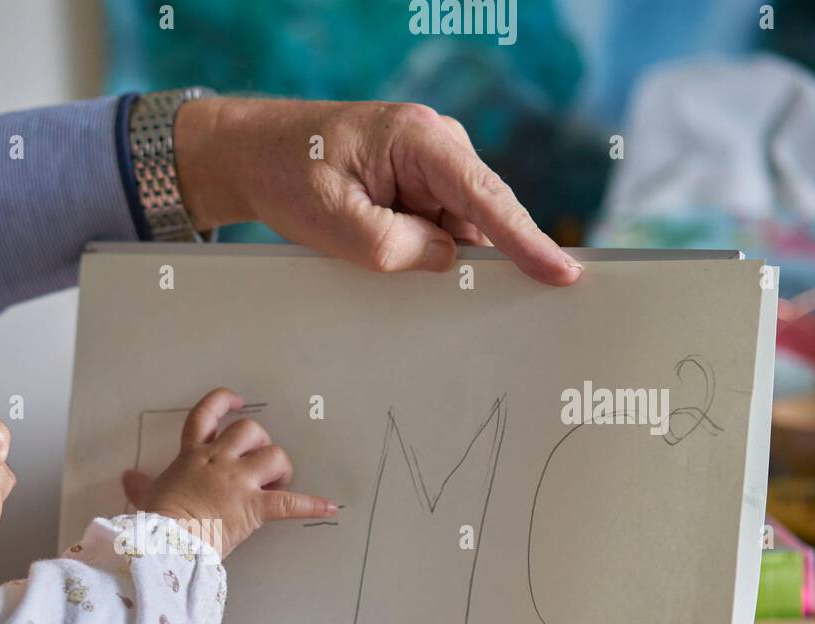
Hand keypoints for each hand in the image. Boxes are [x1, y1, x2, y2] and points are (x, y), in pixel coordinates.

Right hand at [120, 387, 336, 558]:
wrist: (165, 541)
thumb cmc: (155, 521)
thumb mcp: (147, 496)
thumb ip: (142, 485)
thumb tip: (128, 478)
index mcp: (193, 456)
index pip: (208, 414)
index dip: (224, 402)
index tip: (236, 401)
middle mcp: (219, 461)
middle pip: (251, 430)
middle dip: (261, 443)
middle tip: (260, 465)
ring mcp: (239, 482)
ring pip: (274, 455)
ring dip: (281, 468)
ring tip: (277, 483)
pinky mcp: (255, 506)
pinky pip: (291, 502)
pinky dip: (312, 504)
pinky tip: (329, 507)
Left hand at [175, 96, 580, 285]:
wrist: (253, 154)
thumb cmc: (287, 174)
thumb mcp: (334, 221)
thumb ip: (394, 246)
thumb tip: (446, 259)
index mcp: (419, 139)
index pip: (487, 197)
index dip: (527, 241)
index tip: (561, 273)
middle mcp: (435, 144)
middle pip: (478, 216)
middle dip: (471, 258)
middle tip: (451, 292)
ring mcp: (428, 164)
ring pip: (454, 226)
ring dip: (431, 254)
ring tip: (374, 252)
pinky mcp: (416, 185)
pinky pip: (434, 226)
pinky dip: (419, 248)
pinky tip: (383, 255)